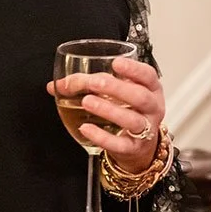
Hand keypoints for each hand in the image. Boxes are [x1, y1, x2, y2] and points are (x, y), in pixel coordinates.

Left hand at [47, 57, 165, 172]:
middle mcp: (151, 108)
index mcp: (150, 89)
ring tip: (87, 102)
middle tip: (93, 83)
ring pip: (132, 120)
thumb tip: (58, 84)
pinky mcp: (133, 148)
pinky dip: (102, 137)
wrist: (138, 146)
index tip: (116, 63)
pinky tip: (86, 128)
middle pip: (140, 97)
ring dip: (109, 110)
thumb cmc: (128, 112)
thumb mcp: (116, 94)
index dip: (134, 69)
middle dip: (117, 88)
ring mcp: (145, 130)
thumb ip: (88, 84)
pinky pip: (120, 144)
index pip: (148, 76)